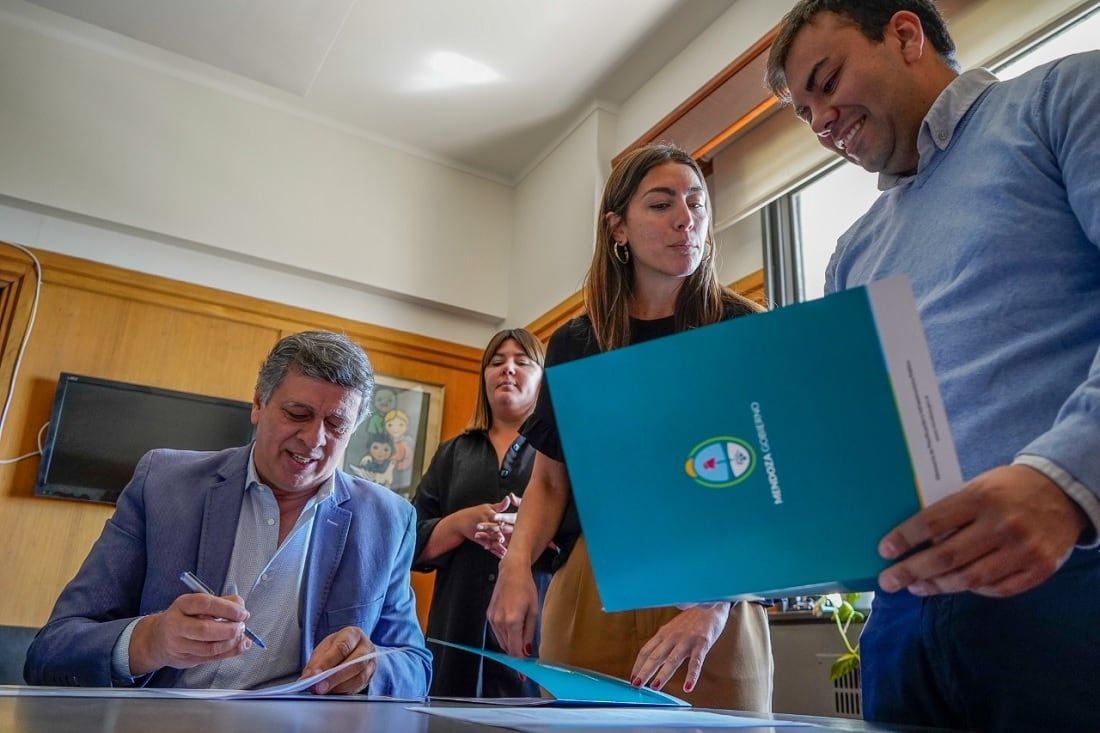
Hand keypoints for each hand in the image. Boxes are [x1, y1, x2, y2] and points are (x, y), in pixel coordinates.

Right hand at [128, 592, 250, 674]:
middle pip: (206, 629)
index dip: (227, 609)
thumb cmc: (184, 617)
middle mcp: (177, 625)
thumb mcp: (199, 603)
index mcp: (182, 605)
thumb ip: (223, 602)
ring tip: (240, 635)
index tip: (242, 613)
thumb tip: (241, 608)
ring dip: (231, 642)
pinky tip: (241, 646)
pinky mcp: (185, 660)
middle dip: (230, 629)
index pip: (205, 604)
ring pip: (210, 648)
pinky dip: (231, 652)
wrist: (158, 639)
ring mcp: (179, 645)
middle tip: (242, 626)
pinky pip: (212, 658)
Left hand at [300, 626, 375, 694]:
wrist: (352, 650)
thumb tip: (308, 677)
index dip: (328, 662)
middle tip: (318, 687)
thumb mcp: (324, 648)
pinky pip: (358, 688)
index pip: (342, 647)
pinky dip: (343, 692)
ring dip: (339, 687)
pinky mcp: (369, 679)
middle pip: (354, 664)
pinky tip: (332, 693)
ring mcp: (371, 664)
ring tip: (323, 691)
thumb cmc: (337, 648)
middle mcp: (367, 648)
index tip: (315, 674)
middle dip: (334, 677)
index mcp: (354, 634)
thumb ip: (316, 662)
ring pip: (358, 678)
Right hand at [469, 495, 516, 558]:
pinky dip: (495, 551)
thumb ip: (500, 505)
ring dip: (498, 545)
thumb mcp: (487, 507)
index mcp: (487, 514)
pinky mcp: (481, 540)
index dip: (502, 521)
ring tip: (505, 551)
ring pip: (491, 539)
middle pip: (493, 529)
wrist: (459, 522)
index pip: (496, 518)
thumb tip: (508, 498)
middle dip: (499, 534)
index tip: (507, 525)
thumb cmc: (476, 513)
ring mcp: (482, 532)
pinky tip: (502, 555)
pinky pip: (489, 546)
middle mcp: (484, 523)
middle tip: (505, 539)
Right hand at [487, 554, 538, 657]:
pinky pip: (497, 633)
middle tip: (526, 656)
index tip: (524, 670)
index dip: (520, 661)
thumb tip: (526, 651)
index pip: (515, 649)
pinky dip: (505, 636)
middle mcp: (499, 622)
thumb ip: (529, 633)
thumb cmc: (526, 589)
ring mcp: (492, 619)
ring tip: (521, 639)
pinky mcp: (489, 615)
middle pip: (507, 647)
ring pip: (501, 641)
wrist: (511, 572)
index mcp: (512, 621)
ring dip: (511, 644)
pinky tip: (513, 629)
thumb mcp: (533, 611)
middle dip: (516, 653)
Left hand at [631, 603, 729, 692]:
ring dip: (663, 674)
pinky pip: (696, 662)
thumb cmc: (692, 619)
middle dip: (644, 671)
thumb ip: (664, 642)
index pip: (646, 651)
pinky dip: (691, 676)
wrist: (711, 602)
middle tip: (636, 685)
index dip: (638, 665)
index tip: (632, 678)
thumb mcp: (673, 628)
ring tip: (655, 687)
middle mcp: (672, 636)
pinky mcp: (702, 643)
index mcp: (663, 633)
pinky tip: (688, 687)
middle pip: (655, 656)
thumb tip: (652, 660)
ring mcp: (687, 640)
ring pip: (672, 660)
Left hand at [878, 464, 1086, 597]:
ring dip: (937, 586)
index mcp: (981, 498)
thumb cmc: (1008, 489)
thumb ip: (951, 510)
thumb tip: (911, 537)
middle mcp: (1001, 525)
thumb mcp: (978, 487)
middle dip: (911, 571)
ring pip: (970, 579)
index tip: (884, 551)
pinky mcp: (1039, 569)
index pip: (932, 522)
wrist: (1063, 492)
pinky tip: (954, 587)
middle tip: (889, 581)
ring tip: (916, 587)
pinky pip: (997, 589)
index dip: (904, 538)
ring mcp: (1023, 550)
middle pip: (947, 556)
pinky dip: (973, 591)